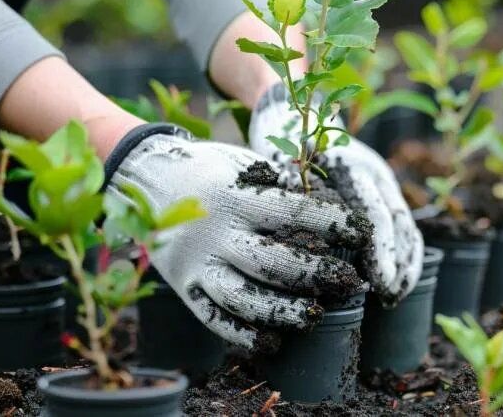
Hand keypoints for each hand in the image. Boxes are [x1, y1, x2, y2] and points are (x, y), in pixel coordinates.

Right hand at [105, 125, 369, 352]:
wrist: (143, 177)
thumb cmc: (206, 167)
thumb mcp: (242, 162)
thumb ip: (281, 181)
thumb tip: (326, 199)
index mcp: (236, 197)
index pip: (292, 213)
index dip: (331, 223)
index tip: (358, 231)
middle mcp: (217, 233)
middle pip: (274, 263)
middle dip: (317, 275)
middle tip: (349, 281)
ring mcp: (198, 264)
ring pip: (245, 299)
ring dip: (284, 312)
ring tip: (316, 315)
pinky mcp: (184, 286)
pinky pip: (213, 318)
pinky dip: (242, 335)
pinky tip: (271, 341)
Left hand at [249, 84, 423, 306]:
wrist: (295, 109)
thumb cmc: (281, 138)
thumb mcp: (282, 161)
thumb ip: (293, 192)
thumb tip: (297, 234)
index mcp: (354, 166)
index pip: (376, 215)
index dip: (381, 251)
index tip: (379, 281)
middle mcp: (375, 171)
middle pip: (398, 222)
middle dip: (397, 262)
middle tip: (390, 296)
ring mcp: (382, 179)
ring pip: (406, 224)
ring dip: (406, 261)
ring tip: (396, 295)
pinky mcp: (381, 189)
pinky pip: (401, 223)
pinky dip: (402, 251)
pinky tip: (395, 279)